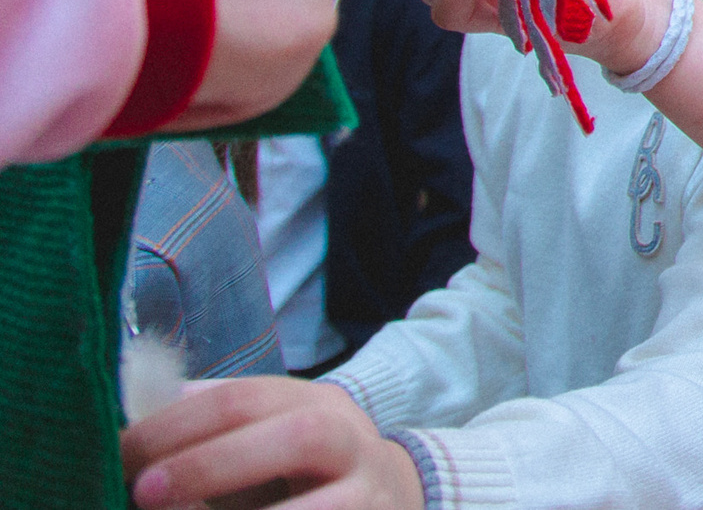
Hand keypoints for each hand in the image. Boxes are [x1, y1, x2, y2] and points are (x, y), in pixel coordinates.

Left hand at [123, 376, 422, 509]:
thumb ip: (216, 426)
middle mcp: (350, 442)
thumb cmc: (300, 470)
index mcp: (315, 403)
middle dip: (213, 463)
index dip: (178, 425)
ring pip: (320, 506)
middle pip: (297, 437)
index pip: (245, 399)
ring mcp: (366, 494)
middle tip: (144, 491)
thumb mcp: (268, 433)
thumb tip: (133, 416)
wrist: (386, 497)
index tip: (121, 454)